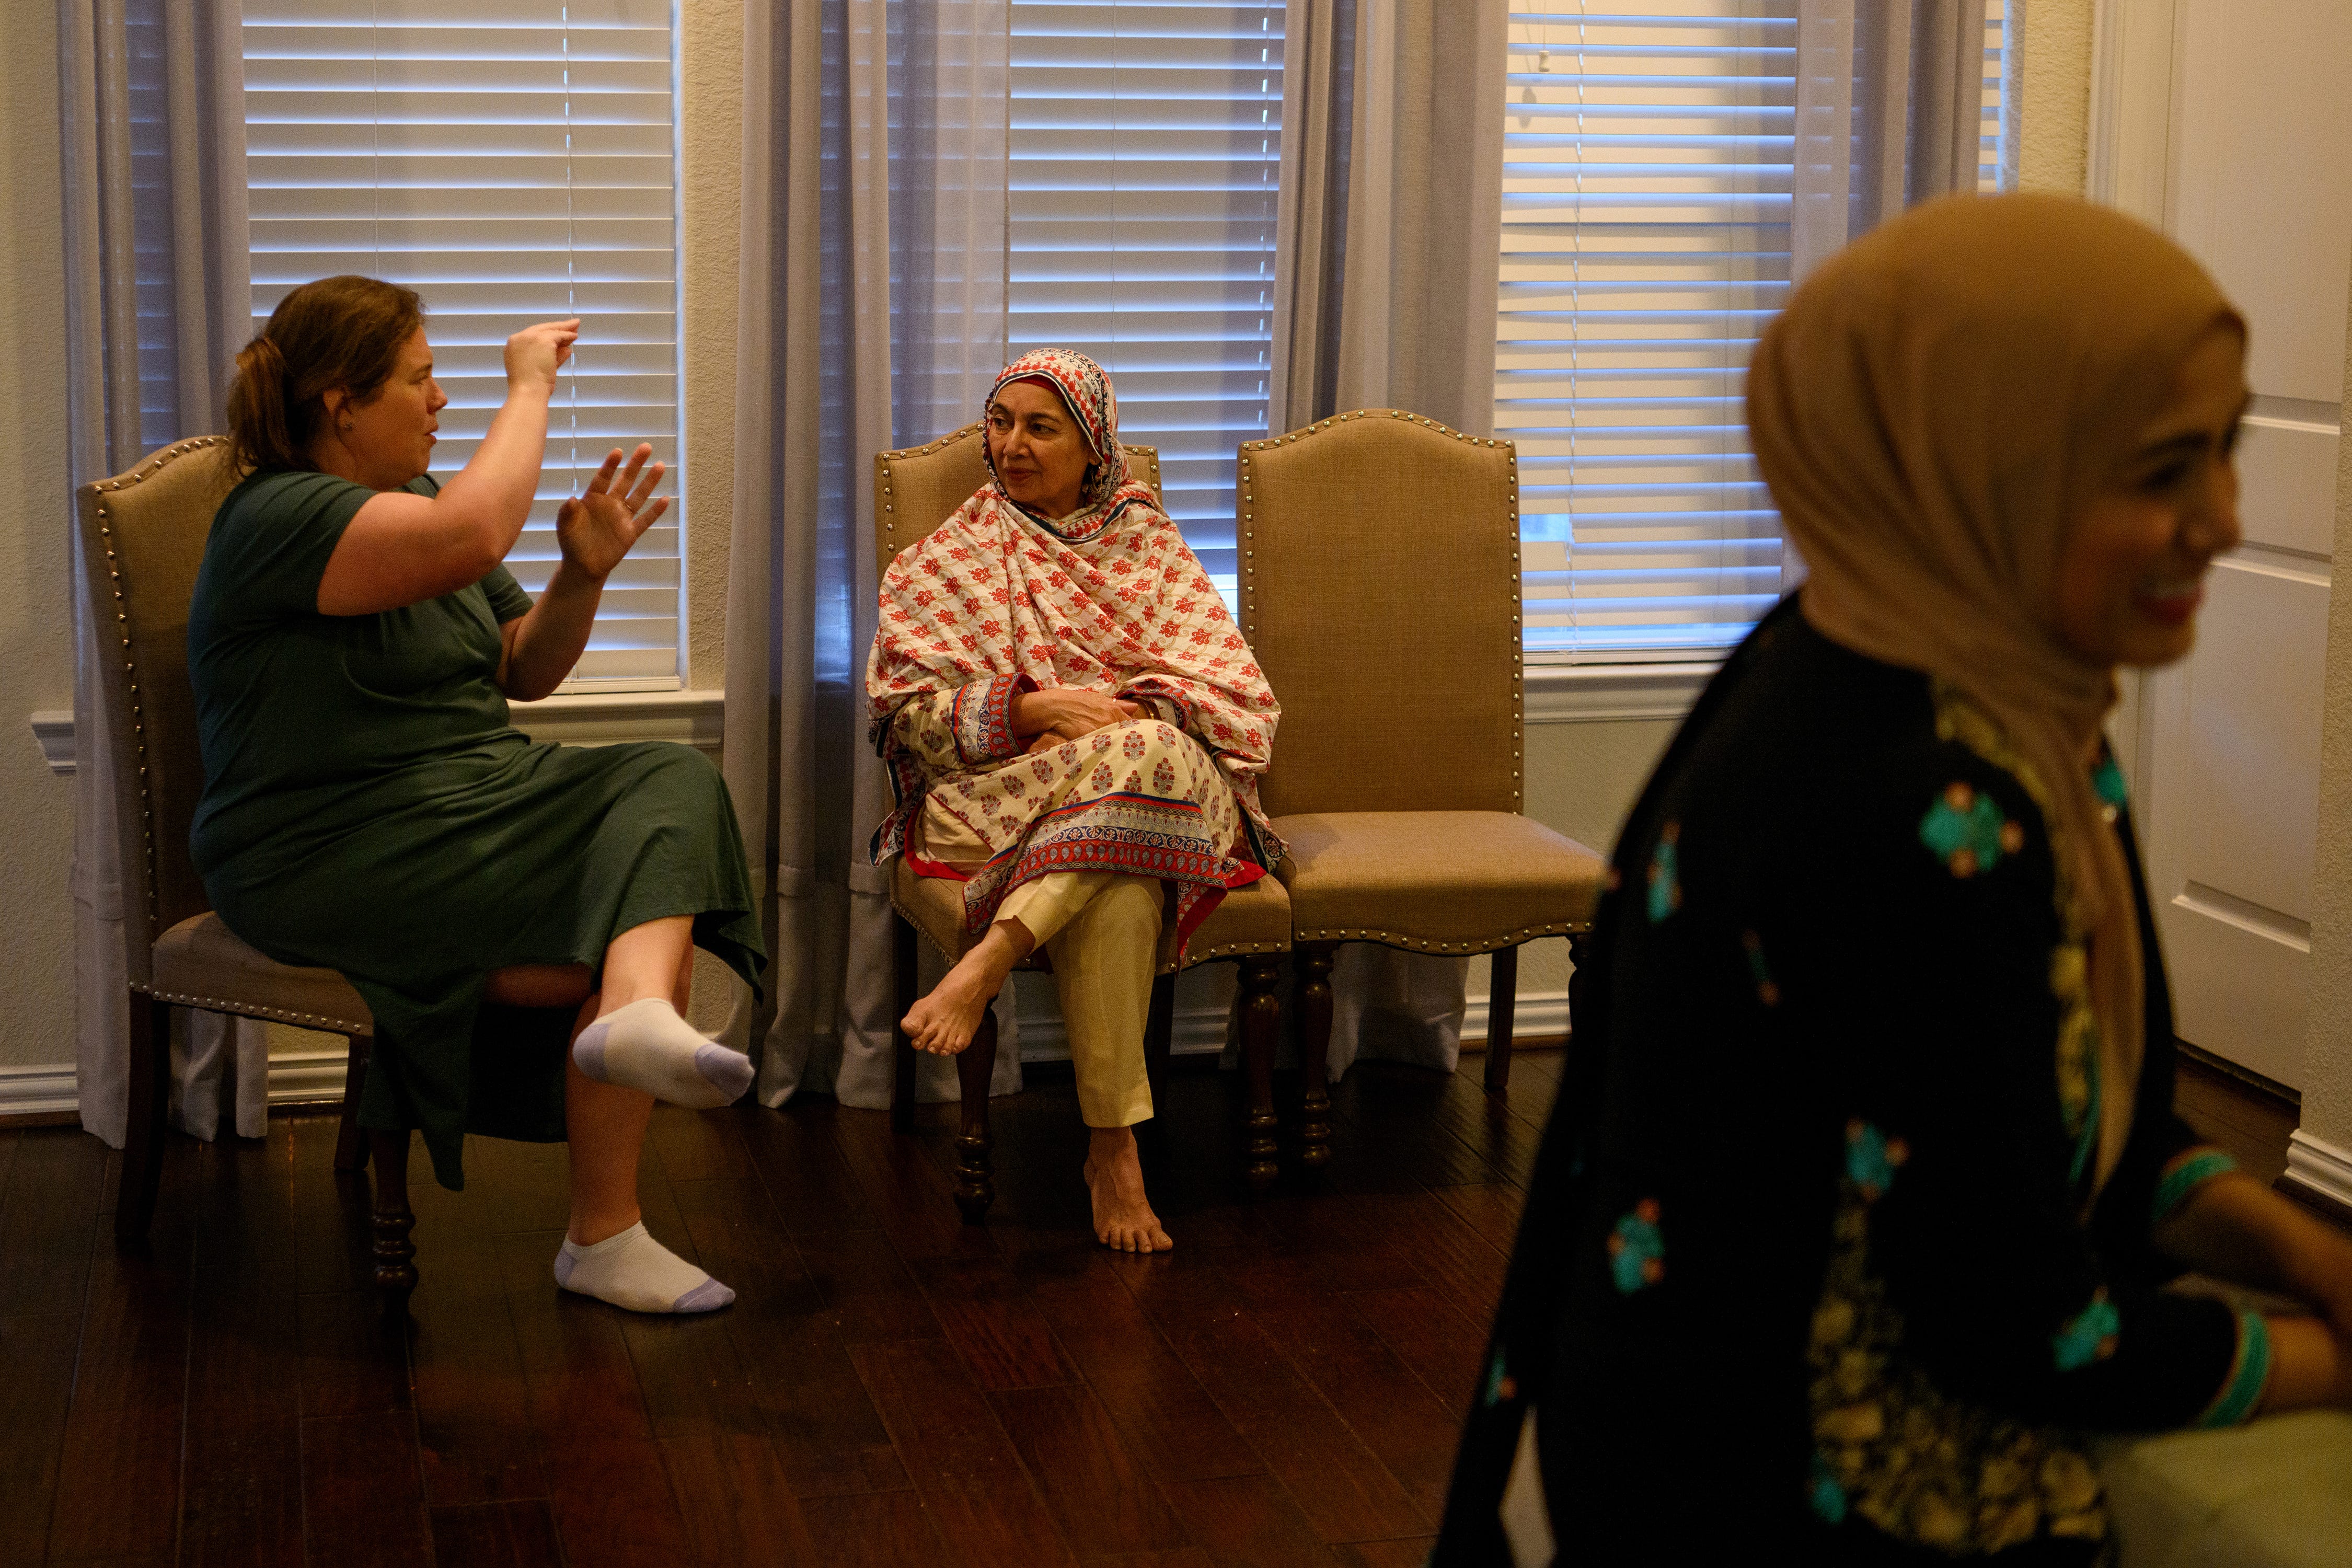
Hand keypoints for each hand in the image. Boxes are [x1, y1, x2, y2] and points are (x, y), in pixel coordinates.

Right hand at [505, 319, 579, 393]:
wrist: (528, 391)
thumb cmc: (531, 386)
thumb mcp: (540, 369)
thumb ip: (553, 357)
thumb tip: (567, 350)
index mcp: (514, 345)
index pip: (533, 336)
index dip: (547, 335)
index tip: (558, 335)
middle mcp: (520, 338)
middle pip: (541, 329)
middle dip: (557, 327)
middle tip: (571, 325)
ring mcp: (531, 337)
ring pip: (550, 329)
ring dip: (564, 328)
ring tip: (575, 326)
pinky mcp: (543, 340)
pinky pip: (559, 335)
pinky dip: (568, 335)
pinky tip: (575, 336)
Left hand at [556, 445, 668, 580]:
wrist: (583, 566)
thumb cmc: (571, 543)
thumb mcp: (564, 526)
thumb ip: (567, 512)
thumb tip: (572, 498)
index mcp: (593, 499)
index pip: (603, 478)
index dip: (610, 466)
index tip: (618, 452)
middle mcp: (610, 504)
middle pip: (626, 480)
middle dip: (635, 464)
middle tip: (646, 447)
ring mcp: (622, 518)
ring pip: (639, 496)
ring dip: (649, 482)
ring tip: (660, 465)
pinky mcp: (631, 533)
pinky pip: (645, 520)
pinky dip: (655, 511)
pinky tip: (666, 499)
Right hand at [1013, 687, 1141, 746]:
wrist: (1057, 707)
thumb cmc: (1077, 702)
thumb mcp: (1099, 700)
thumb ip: (1119, 705)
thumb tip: (1135, 707)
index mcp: (1114, 711)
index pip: (1132, 725)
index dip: (1132, 731)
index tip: (1130, 736)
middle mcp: (1111, 721)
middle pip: (1126, 736)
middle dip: (1126, 741)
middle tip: (1125, 747)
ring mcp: (1101, 732)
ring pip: (1115, 744)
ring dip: (1116, 747)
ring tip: (1115, 752)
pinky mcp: (1091, 742)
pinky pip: (1103, 750)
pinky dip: (1104, 752)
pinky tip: (1104, 755)